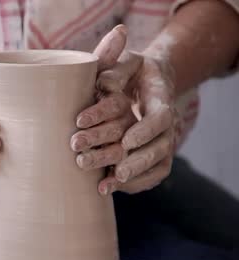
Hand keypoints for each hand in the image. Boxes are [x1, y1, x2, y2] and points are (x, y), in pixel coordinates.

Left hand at [71, 25, 177, 194]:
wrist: (143, 82)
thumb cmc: (127, 70)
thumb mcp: (122, 61)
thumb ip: (112, 67)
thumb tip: (102, 84)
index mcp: (161, 98)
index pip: (160, 119)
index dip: (144, 131)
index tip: (125, 141)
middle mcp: (166, 124)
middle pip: (157, 148)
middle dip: (132, 160)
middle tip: (109, 168)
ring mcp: (161, 142)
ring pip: (154, 165)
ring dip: (130, 176)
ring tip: (105, 184)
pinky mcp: (152, 157)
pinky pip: (149, 177)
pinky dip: (130, 185)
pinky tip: (105, 189)